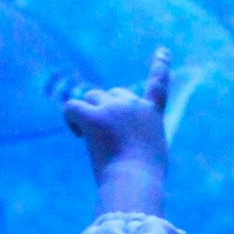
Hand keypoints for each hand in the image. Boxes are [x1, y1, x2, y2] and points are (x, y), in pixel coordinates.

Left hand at [64, 49, 170, 213]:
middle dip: (105, 109)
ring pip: (91, 98)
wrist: (134, 183)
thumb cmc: (143, 180)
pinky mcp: (94, 117)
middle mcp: (134, 105)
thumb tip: (122, 149)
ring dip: (88, 114)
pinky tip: (76, 135)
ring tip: (88, 139)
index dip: (160, 66)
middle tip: (104, 138)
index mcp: (152, 115)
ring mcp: (114, 108)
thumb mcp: (151, 157)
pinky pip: (72, 107)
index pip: (158, 85)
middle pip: (113, 93)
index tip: (162, 51)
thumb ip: (141, 142)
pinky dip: (70, 118)